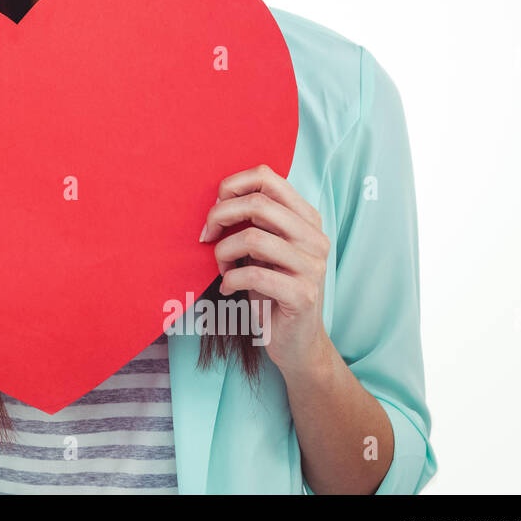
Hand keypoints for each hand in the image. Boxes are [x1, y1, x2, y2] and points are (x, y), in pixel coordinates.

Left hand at [199, 163, 331, 379]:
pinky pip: (253, 274)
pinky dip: (229, 279)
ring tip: (221, 268)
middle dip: (220, 216)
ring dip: (223, 253)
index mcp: (306, 218)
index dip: (232, 186)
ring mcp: (313, 266)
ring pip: (252, 238)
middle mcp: (315, 238)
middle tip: (205, 236)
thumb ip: (254, 221)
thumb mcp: (264, 248)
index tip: (214, 210)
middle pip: (258, 204)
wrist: (297, 343)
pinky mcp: (303, 295)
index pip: (267, 177)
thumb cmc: (272, 290)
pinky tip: (227, 289)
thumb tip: (218, 200)